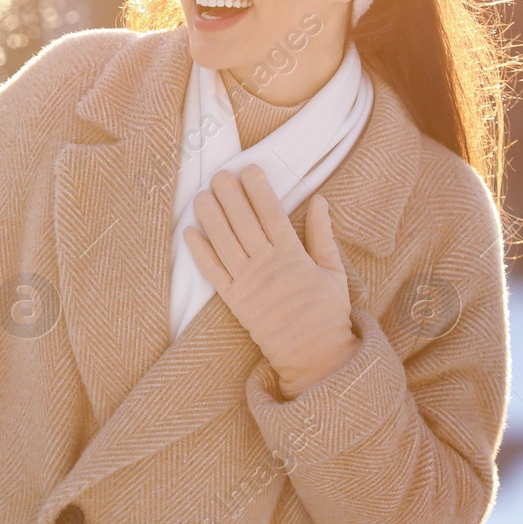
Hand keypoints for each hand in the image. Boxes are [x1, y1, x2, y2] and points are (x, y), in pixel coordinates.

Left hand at [182, 165, 359, 396]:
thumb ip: (323, 234)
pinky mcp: (234, 301)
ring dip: (211, 217)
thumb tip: (320, 199)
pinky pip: (213, 273)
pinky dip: (200, 252)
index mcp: (292, 255)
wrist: (314, 354)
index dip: (259, 190)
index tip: (250, 169)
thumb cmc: (327, 311)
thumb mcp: (333, 270)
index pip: (272, 213)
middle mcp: (267, 265)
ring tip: (201, 195)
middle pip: (244, 223)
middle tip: (219, 174)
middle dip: (230, 196)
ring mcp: (248, 283)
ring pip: (224, 243)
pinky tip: (189, 232)